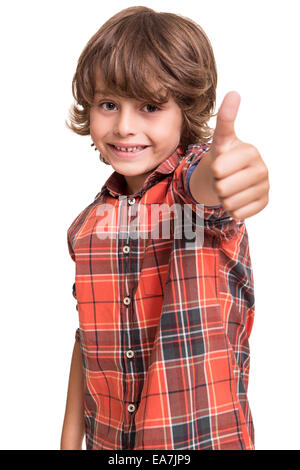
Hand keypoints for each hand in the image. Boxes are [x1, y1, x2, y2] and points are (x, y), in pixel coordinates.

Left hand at [208, 91, 269, 219]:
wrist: (230, 177)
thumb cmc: (224, 156)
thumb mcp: (220, 139)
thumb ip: (226, 118)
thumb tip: (234, 92)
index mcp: (251, 152)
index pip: (219, 170)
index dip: (214, 170)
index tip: (221, 164)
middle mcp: (262, 169)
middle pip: (223, 188)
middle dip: (218, 185)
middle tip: (224, 178)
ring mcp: (265, 187)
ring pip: (230, 203)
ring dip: (224, 198)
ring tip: (229, 187)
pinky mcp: (264, 203)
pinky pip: (239, 214)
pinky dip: (233, 209)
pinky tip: (236, 197)